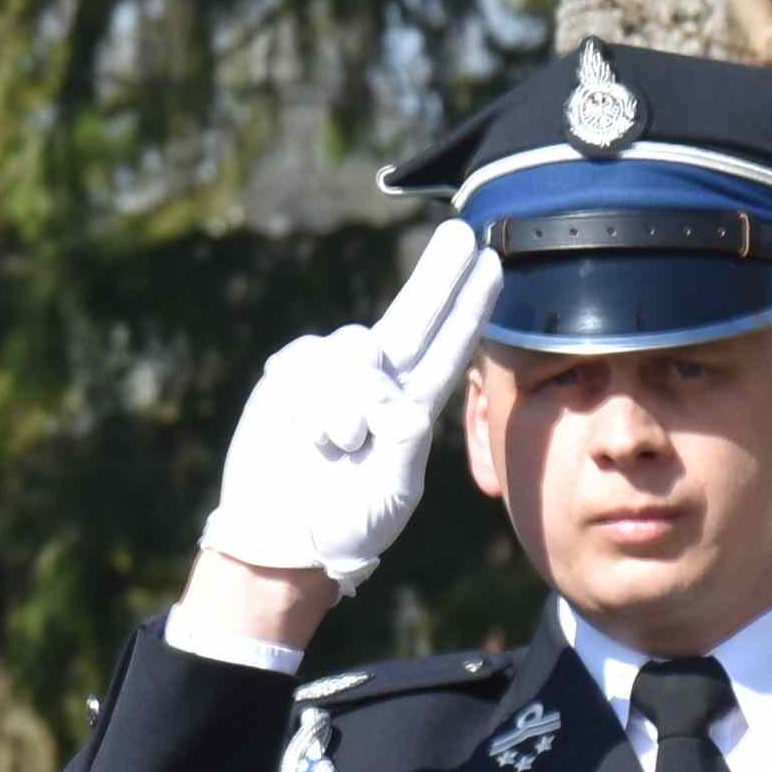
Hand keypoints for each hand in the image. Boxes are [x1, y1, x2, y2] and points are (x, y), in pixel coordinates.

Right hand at [200, 221, 501, 590]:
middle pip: (414, 314)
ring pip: (353, 347)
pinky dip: (307, 396)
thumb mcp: (388, 500)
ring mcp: (334, 378)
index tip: (492, 264)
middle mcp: (380, 384)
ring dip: (345, 399)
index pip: (450, 347)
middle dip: (439, 273)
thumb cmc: (344, 526)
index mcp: (414, 409)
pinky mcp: (291, 378)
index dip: (471, 305)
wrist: (279, 537)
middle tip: (462, 233)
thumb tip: (403, 408)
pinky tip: (304, 428)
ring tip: (338, 444)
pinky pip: (306, 360)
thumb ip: (404, 453)